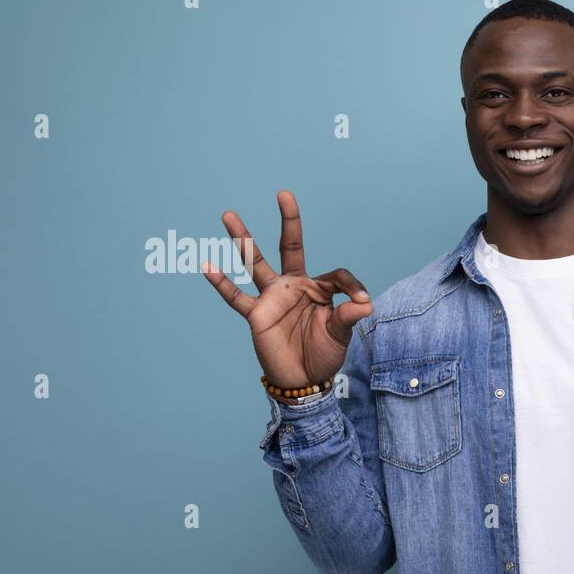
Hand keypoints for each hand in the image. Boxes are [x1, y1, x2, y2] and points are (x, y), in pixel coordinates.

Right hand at [202, 190, 372, 389]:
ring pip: (256, 263)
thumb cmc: (323, 354)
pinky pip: (236, 297)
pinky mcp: (257, 314)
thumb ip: (349, 316)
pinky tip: (207, 266)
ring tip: (229, 215)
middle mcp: (294, 286)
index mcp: (319, 289)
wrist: (304, 379)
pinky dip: (221, 284)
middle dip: (289, 222)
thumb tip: (366, 304)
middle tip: (283, 194)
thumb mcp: (341, 334)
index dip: (353, 286)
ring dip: (243, 241)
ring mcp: (273, 298)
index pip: (337, 276)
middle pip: (290, 247)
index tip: (363, 301)